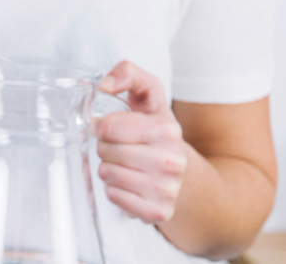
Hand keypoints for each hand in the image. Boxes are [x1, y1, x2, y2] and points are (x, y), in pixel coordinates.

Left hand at [95, 61, 188, 223]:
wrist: (184, 173)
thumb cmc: (157, 131)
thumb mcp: (148, 95)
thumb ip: (128, 73)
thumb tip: (106, 83)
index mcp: (168, 130)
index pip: (109, 127)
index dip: (101, 125)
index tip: (106, 125)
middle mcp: (172, 162)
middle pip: (106, 152)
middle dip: (106, 146)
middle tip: (119, 146)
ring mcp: (167, 190)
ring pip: (107, 174)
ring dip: (109, 167)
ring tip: (125, 163)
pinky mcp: (158, 212)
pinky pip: (113, 197)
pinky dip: (114, 189)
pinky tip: (129, 182)